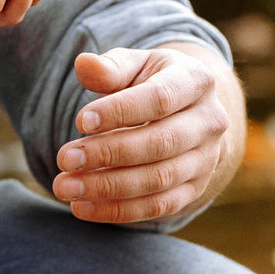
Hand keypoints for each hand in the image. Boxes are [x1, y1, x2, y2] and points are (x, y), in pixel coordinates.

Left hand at [50, 42, 244, 224]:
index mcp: (196, 81)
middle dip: (108, 153)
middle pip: (159, 143)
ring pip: (158, 180)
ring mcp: (206, 159)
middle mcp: (209, 122)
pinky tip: (82, 207)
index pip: (159, 99)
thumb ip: (110, 67)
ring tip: (66, 186)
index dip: (119, 111)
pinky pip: (158, 206)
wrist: (185, 111)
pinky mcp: (195, 189)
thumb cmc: (150, 82)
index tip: (80, 121)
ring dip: (108, 187)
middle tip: (65, 158)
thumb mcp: (134, 65)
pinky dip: (118, 210)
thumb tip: (83, 63)